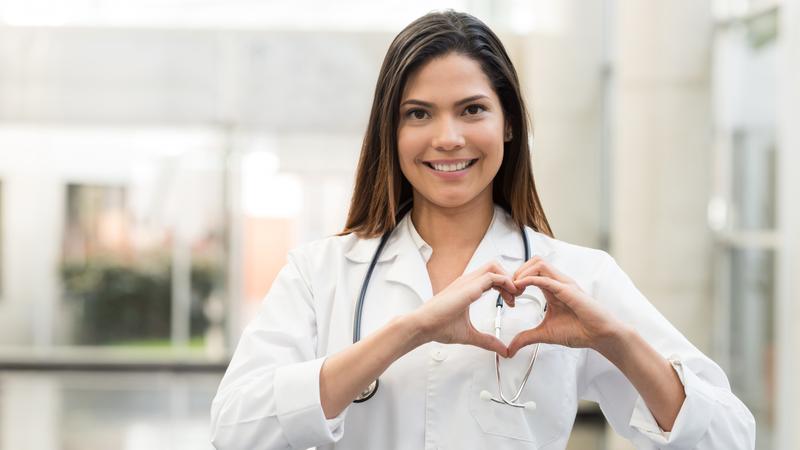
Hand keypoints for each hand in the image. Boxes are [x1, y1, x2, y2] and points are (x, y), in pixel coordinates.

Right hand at [411, 261, 520, 356]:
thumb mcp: (469, 334)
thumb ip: (487, 341)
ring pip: (494, 267)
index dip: (505, 286)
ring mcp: (467, 282)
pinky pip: (492, 276)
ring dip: (508, 278)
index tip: (512, 301)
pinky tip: (510, 296)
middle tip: (517, 296)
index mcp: (467, 289)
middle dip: (509, 278)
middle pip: (494, 267)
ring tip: (515, 294)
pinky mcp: (468, 287)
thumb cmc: (438, 327)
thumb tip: (502, 350)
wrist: (422, 326)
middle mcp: (467, 281)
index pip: (491, 278)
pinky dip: (505, 282)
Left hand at [507, 257, 626, 357]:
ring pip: (539, 263)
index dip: (516, 279)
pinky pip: (547, 278)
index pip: (530, 271)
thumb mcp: (545, 334)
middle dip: (517, 271)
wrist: (600, 336)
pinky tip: (521, 287)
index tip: (509, 297)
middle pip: (533, 261)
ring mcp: (563, 283)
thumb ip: (526, 338)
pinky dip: (531, 279)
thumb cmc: (579, 331)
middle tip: (510, 290)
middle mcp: (557, 282)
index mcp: (551, 288)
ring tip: (515, 289)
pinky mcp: (568, 289)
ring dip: (522, 272)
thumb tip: (510, 349)